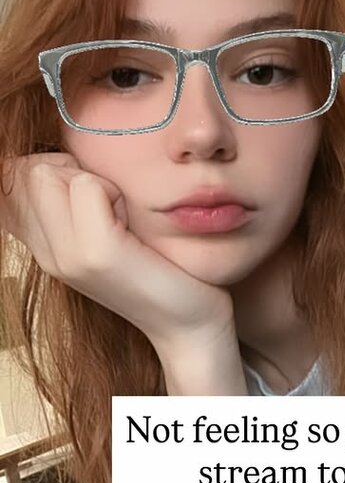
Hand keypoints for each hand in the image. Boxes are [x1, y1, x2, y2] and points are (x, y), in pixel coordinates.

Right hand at [0, 153, 235, 351]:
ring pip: (47, 173)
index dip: (53, 168)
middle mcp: (45, 253)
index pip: (13, 179)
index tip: (91, 194)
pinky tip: (131, 222)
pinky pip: (86, 186)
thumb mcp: (105, 231)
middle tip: (111, 206)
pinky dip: (112, 191)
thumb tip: (57, 158)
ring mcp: (66, 255)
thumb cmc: (158, 269)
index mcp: (44, 247)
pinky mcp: (96, 253)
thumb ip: (74, 203)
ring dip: (93, 180)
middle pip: (29, 170)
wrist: (189, 323)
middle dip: (73, 170)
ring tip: (121, 215)